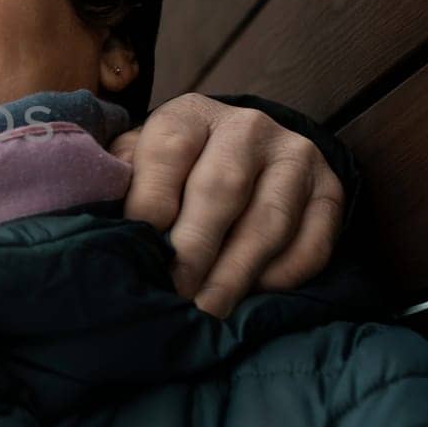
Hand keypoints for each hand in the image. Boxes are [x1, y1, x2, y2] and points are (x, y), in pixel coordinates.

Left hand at [108, 94, 344, 316]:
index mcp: (190, 114)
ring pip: (269, 219)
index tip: (138, 250)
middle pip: (222, 189)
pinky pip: (313, 239)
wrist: (241, 148)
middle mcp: (247, 127)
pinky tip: (255, 294)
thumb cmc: (173, 166)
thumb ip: (118, 179)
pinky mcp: (330, 190)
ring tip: (208, 312)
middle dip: (195, 249)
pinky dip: (285, 272)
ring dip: (236, 273)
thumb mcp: (139, 159)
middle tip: (175, 295)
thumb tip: (97, 217)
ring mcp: (295, 156)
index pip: (169, 151)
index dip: (151, 203)